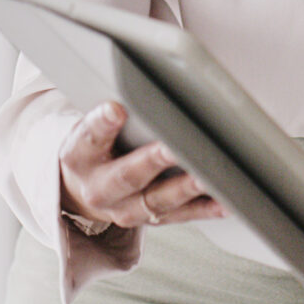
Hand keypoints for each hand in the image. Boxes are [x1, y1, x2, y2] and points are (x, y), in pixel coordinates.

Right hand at [59, 103, 221, 229]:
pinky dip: (203, 208)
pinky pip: (179, 216)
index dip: (102, 123)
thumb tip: (148, 84)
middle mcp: (98, 188)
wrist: (84, 187)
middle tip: (174, 146)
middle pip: (126, 175)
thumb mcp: (90, 127)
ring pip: (157, 200)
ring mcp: (124, 209)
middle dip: (153, 160)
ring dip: (185, 189)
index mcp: (79, 156)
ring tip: (207, 176)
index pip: (89, 136)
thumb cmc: (96, 146)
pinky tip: (224, 199)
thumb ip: (112, 113)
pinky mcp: (149, 219)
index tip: (116, 109)